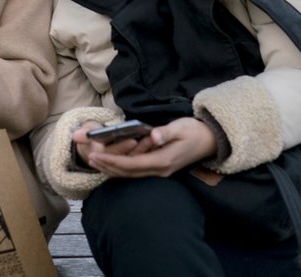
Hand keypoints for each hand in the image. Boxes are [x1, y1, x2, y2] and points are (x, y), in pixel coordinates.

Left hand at [84, 117, 216, 177]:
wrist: (210, 141)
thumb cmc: (194, 131)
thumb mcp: (181, 127)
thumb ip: (166, 132)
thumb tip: (153, 136)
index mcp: (163, 160)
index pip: (132, 164)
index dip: (112, 160)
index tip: (96, 155)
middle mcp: (160, 170)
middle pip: (128, 172)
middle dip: (108, 166)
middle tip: (90, 158)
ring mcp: (160, 171)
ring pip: (131, 174)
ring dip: (112, 168)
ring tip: (95, 161)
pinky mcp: (159, 169)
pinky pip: (136, 172)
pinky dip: (121, 169)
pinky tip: (110, 164)